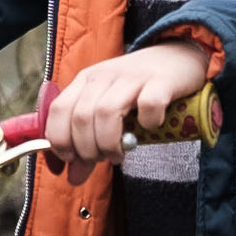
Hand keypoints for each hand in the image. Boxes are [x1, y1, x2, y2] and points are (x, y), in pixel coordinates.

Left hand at [42, 41, 214, 166]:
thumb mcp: (108, 112)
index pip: (57, 110)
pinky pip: (148, 105)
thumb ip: (88, 145)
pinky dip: (147, 123)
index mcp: (86, 81)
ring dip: (109, 143)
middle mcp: (105, 75)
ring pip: (107, 113)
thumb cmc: (139, 90)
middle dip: (87, 149)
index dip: (59, 140)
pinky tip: (150, 127)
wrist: (178, 57)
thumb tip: (73, 179)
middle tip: (102, 159)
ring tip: (119, 154)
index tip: (72, 158)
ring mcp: (132, 77)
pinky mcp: (160, 81)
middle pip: (81, 117)